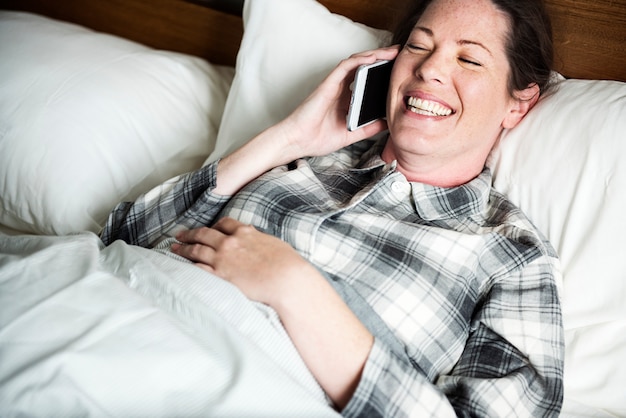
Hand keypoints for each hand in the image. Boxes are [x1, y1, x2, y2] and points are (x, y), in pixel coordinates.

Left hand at [170, 217, 313, 305]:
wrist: (285, 279)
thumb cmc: (286, 264)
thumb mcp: (274, 244)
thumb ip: (260, 241)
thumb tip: (258, 242)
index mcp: (245, 232)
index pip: (224, 224)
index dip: (214, 226)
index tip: (209, 228)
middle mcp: (230, 243)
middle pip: (204, 234)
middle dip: (190, 233)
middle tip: (180, 234)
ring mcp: (222, 259)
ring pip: (196, 250)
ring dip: (183, 248)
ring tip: (174, 247)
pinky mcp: (219, 276)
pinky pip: (198, 269)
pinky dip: (187, 266)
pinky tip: (180, 266)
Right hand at [213, 46, 399, 195]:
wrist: (298, 141)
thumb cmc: (317, 138)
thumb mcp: (352, 134)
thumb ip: (369, 128)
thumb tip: (389, 124)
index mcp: (346, 99)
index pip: (367, 79)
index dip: (382, 72)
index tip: (399, 70)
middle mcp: (341, 88)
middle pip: (365, 67)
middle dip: (383, 58)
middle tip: (402, 54)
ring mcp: (334, 84)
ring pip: (357, 62)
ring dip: (376, 54)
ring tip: (394, 51)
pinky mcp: (328, 83)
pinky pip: (346, 66)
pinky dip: (360, 60)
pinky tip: (374, 58)